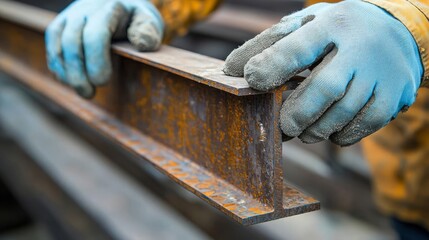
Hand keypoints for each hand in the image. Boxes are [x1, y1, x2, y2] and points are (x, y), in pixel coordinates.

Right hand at [46, 0, 163, 97]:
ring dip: (67, 74)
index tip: (103, 82)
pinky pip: (52, 48)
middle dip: (78, 73)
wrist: (119, 3)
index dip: (96, 61)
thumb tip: (143, 45)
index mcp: (109, 9)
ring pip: (58, 46)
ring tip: (83, 92)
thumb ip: (149, 31)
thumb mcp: (149, 20)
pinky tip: (71, 82)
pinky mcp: (59, 27)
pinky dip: (58, 68)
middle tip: (89, 94)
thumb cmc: (136, 19)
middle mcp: (85, 11)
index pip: (95, 35)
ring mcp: (69, 18)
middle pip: (71, 43)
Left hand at [223, 0, 422, 145]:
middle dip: (297, 113)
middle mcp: (361, 46)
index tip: (251, 80)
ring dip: (316, 128)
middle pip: (325, 88)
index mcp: (333, 24)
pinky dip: (340, 134)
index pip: (298, 47)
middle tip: (282, 127)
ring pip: (343, 112)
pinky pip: (364, 125)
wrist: (397, 33)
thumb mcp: (307, 26)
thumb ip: (270, 45)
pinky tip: (330, 129)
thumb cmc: (336, 33)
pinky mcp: (396, 94)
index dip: (272, 66)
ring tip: (303, 129)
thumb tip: (231, 71)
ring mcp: (383, 72)